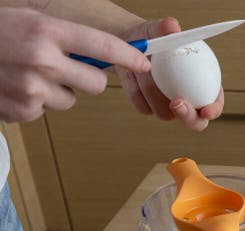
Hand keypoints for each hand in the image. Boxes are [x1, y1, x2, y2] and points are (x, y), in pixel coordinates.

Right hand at [0, 7, 148, 122]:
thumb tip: (106, 54)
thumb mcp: (27, 19)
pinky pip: (44, 111)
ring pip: (70, 100)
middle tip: (64, 67)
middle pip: (95, 84)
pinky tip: (12, 86)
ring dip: (55, 90)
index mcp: (45, 30)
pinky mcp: (22, 111)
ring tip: (25, 73)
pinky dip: (32, 102)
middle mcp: (42, 60)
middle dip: (86, 78)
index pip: (104, 46)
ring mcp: (31, 89)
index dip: (130, 56)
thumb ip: (64, 36)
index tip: (144, 61)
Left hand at [115, 18, 223, 131]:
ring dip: (153, 93)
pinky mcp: (149, 108)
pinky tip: (133, 75)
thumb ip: (166, 29)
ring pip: (165, 113)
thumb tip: (173, 26)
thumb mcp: (159, 30)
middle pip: (195, 122)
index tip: (206, 109)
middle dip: (188, 116)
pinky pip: (144, 108)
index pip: (215, 103)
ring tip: (143, 69)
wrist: (131, 44)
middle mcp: (189, 101)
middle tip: (176, 102)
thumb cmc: (153, 37)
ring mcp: (168, 107)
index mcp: (203, 85)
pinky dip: (137, 92)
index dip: (214, 109)